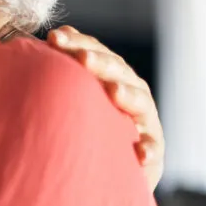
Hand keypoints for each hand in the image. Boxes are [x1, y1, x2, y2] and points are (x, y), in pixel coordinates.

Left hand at [47, 25, 163, 190]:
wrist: (109, 170)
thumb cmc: (85, 123)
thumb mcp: (76, 94)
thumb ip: (67, 66)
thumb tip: (53, 36)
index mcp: (110, 74)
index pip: (95, 52)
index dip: (77, 43)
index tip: (53, 38)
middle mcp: (131, 92)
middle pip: (118, 72)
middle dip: (101, 62)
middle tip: (82, 58)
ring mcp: (144, 122)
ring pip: (140, 103)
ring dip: (128, 95)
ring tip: (114, 91)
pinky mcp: (152, 153)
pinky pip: (152, 150)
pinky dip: (149, 149)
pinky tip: (141, 152)